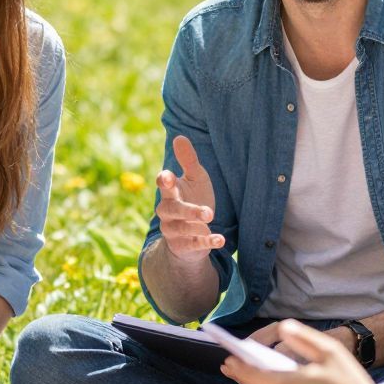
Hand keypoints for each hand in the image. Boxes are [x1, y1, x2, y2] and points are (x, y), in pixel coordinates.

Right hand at [156, 135, 224, 261]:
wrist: (192, 232)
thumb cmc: (193, 199)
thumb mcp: (195, 179)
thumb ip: (188, 161)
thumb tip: (179, 137)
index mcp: (170, 193)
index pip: (163, 186)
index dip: (164, 181)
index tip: (168, 177)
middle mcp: (167, 212)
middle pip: (171, 209)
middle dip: (187, 209)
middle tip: (207, 210)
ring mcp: (174, 231)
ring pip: (180, 228)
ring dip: (195, 224)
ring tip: (211, 217)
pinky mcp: (183, 246)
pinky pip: (194, 244)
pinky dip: (207, 242)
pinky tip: (220, 240)